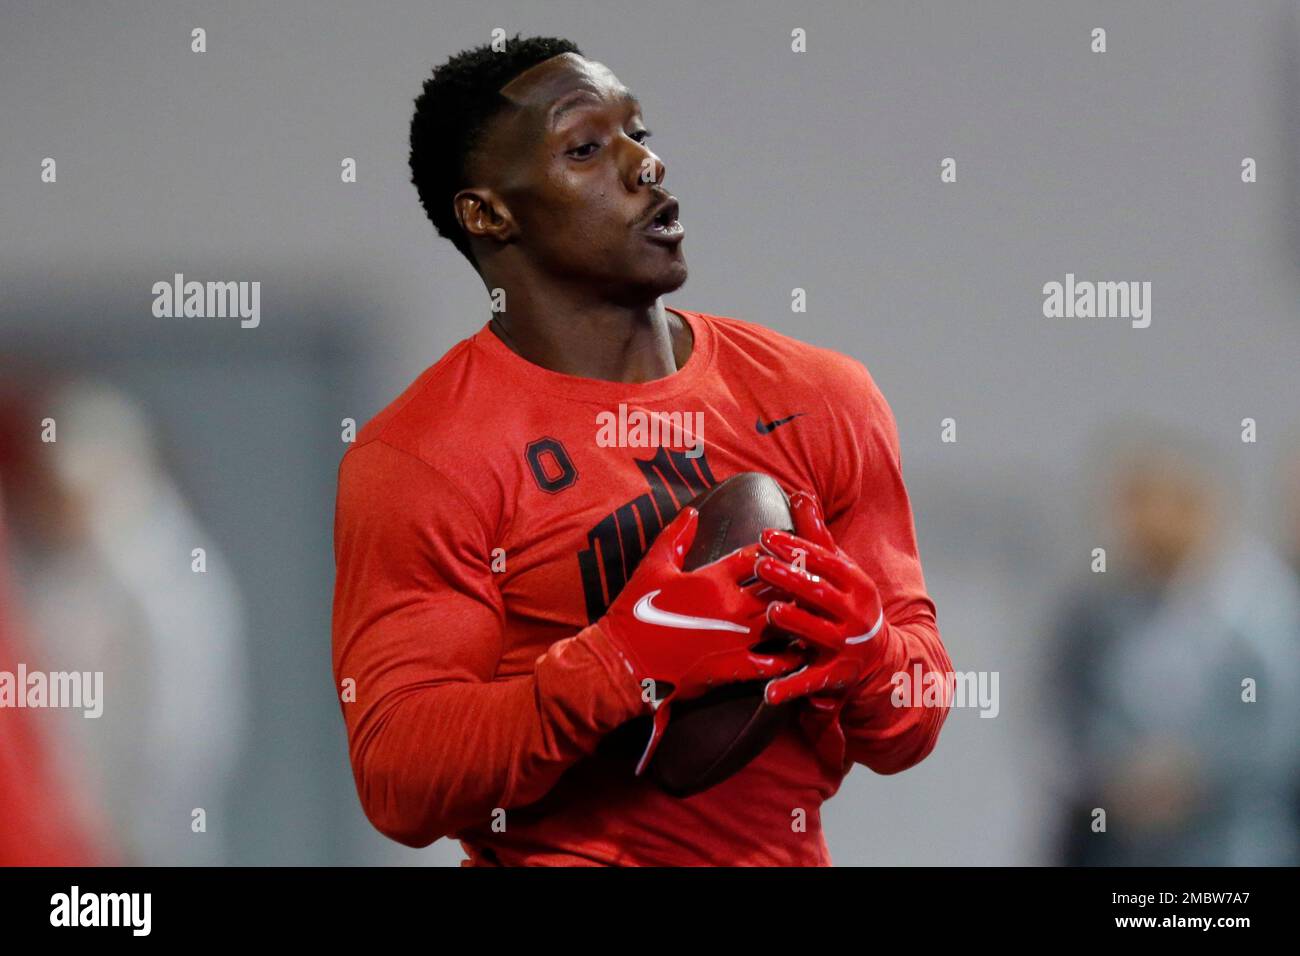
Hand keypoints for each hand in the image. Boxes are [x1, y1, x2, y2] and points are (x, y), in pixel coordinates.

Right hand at [598, 506, 804, 773]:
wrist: (623, 662)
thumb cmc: (634, 613)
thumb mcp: (652, 566)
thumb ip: (676, 536)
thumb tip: (693, 511)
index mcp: (713, 578)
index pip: (756, 556)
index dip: (775, 548)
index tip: (788, 545)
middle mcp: (731, 606)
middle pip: (778, 588)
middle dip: (796, 581)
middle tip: (815, 576)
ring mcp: (735, 639)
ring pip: (782, 623)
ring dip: (800, 617)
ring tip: (817, 612)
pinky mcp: (732, 668)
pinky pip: (771, 664)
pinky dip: (788, 658)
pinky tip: (801, 654)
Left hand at [753, 491, 889, 704]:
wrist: (881, 659)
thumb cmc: (849, 604)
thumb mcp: (840, 569)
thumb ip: (816, 536)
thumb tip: (798, 494)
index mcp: (855, 583)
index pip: (824, 561)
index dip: (796, 548)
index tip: (766, 536)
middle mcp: (855, 613)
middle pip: (819, 593)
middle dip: (790, 578)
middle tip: (759, 565)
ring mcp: (846, 645)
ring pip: (818, 632)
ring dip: (795, 622)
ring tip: (770, 612)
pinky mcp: (837, 675)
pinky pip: (811, 681)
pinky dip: (790, 687)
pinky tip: (768, 692)